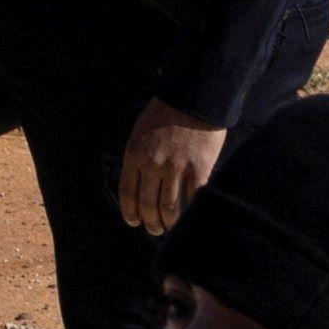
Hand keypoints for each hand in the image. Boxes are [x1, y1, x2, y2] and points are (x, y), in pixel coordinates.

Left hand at [121, 96, 228, 236]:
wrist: (194, 97)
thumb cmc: (165, 113)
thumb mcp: (140, 133)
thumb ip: (139, 158)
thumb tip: (140, 183)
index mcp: (134, 155)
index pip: (128, 193)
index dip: (130, 212)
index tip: (133, 221)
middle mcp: (152, 165)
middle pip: (148, 204)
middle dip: (150, 222)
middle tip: (154, 230)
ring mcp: (176, 168)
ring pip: (170, 207)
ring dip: (168, 223)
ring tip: (169, 229)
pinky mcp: (200, 169)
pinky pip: (193, 199)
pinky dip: (191, 213)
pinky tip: (190, 220)